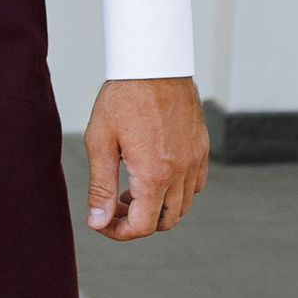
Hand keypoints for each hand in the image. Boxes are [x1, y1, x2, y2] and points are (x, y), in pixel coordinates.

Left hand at [84, 77, 209, 238]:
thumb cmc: (124, 97)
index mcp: (154, 175)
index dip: (118, 232)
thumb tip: (97, 221)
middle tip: (113, 206)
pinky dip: (176, 190)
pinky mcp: (201, 148)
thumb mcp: (101, 142)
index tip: (102, 222)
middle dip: (137, 222)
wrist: (154, 64)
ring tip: (131, 189)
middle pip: (165, 222)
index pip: (142, 227)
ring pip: (182, 206)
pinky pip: (195, 185)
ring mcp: (195, 161)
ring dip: (157, 208)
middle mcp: (180, 172)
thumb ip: (100, 187)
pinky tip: (154, 174)